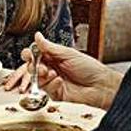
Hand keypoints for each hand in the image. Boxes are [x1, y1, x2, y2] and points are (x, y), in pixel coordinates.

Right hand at [4, 33, 121, 108]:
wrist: (101, 86)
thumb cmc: (90, 69)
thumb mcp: (69, 54)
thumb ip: (50, 47)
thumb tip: (37, 36)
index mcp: (56, 57)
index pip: (37, 53)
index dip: (30, 53)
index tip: (29, 53)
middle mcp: (52, 68)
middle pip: (33, 66)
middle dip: (34, 65)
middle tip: (41, 66)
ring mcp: (53, 81)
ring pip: (36, 78)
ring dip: (41, 74)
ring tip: (51, 73)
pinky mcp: (55, 93)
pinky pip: (45, 88)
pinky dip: (51, 84)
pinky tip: (60, 81)